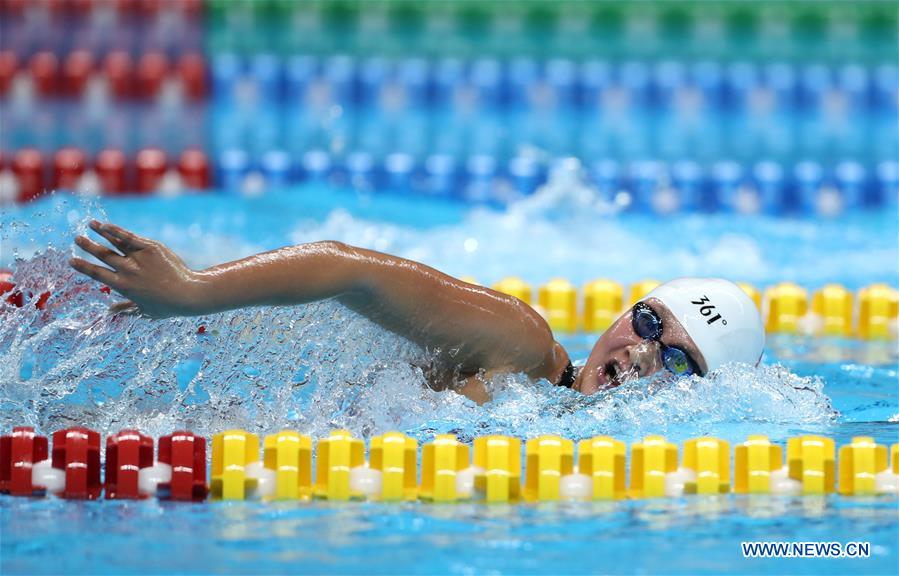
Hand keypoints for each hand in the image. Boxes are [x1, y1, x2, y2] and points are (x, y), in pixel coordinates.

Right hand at [70, 221, 203, 317]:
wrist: (189, 293)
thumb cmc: (168, 305)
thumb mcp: (144, 311)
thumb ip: (125, 310)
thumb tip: (110, 313)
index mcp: (122, 286)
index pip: (97, 274)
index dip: (83, 267)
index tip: (71, 260)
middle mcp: (128, 270)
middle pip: (103, 255)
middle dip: (87, 246)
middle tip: (76, 239)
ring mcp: (139, 258)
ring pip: (115, 242)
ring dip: (100, 233)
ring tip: (90, 225)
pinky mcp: (151, 248)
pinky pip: (130, 237)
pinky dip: (116, 230)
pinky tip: (106, 225)